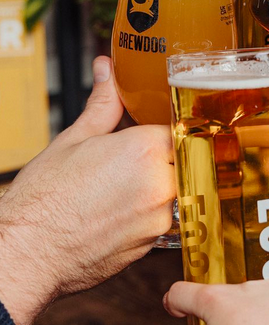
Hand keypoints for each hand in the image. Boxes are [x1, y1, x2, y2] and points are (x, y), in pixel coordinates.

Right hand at [0, 56, 174, 324]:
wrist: (28, 253)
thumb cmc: (44, 200)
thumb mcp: (73, 140)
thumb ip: (104, 104)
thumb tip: (107, 71)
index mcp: (144, 150)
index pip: (177, 127)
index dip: (165, 128)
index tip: (155, 132)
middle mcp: (161, 183)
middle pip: (184, 158)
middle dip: (166, 156)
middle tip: (133, 163)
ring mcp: (162, 216)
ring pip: (178, 188)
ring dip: (159, 185)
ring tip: (122, 189)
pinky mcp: (158, 242)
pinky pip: (168, 217)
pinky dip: (152, 211)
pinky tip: (122, 211)